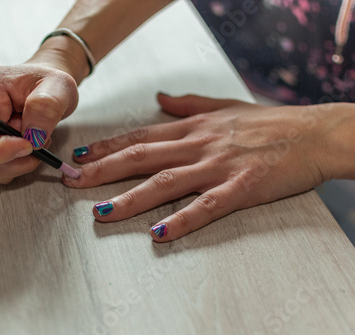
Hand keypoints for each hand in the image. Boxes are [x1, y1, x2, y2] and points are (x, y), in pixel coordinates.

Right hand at [0, 63, 78, 183]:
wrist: (46, 86)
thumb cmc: (48, 81)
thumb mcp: (59, 86)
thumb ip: (47, 106)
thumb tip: (33, 135)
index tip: (28, 145)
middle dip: (12, 156)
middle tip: (37, 142)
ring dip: (17, 160)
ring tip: (36, 139)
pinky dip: (15, 162)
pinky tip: (27, 144)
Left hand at [63, 93, 338, 241]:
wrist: (313, 133)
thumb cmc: (269, 123)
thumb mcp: (224, 106)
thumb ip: (188, 104)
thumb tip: (160, 97)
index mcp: (193, 128)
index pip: (141, 137)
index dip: (108, 147)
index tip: (81, 155)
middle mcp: (198, 145)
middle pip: (141, 157)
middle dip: (103, 170)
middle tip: (72, 180)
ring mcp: (218, 166)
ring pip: (165, 182)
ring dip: (131, 198)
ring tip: (102, 212)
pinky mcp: (241, 187)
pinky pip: (206, 206)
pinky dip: (181, 220)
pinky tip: (158, 233)